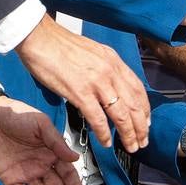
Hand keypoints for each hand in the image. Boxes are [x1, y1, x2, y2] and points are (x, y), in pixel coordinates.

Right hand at [16, 15, 150, 151]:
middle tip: (142, 141)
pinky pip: (98, 118)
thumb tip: (110, 85)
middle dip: (141, 127)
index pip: (138, 89)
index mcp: (113, 60)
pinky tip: (105, 142)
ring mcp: (96, 82)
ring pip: (121, 114)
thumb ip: (104, 68)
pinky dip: (104, 133)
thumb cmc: (59, 45)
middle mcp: (109, 71)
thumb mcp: (92, 52)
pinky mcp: (80, 92)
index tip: (146, 122)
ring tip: (130, 146)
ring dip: (128, 134)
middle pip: (134, 104)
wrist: (40, 38)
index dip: (145, 109)